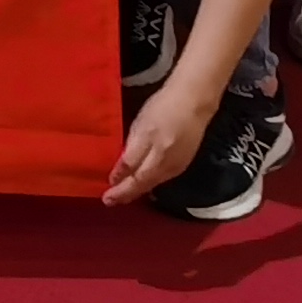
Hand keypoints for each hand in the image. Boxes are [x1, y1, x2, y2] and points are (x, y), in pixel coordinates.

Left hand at [108, 78, 214, 206]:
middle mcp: (166, 165)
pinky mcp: (183, 162)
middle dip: (126, 193)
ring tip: (123, 195)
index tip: (106, 194)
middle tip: (110, 201)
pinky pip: (162, 178)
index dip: (120, 186)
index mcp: (154, 154)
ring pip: (153, 182)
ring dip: (137, 190)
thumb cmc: (164, 107)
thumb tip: (119, 173)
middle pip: (143, 183)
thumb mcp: (141, 125)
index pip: (133, 176)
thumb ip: (131, 151)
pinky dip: (149, 182)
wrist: (195, 101)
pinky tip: (143, 182)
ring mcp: (177, 165)